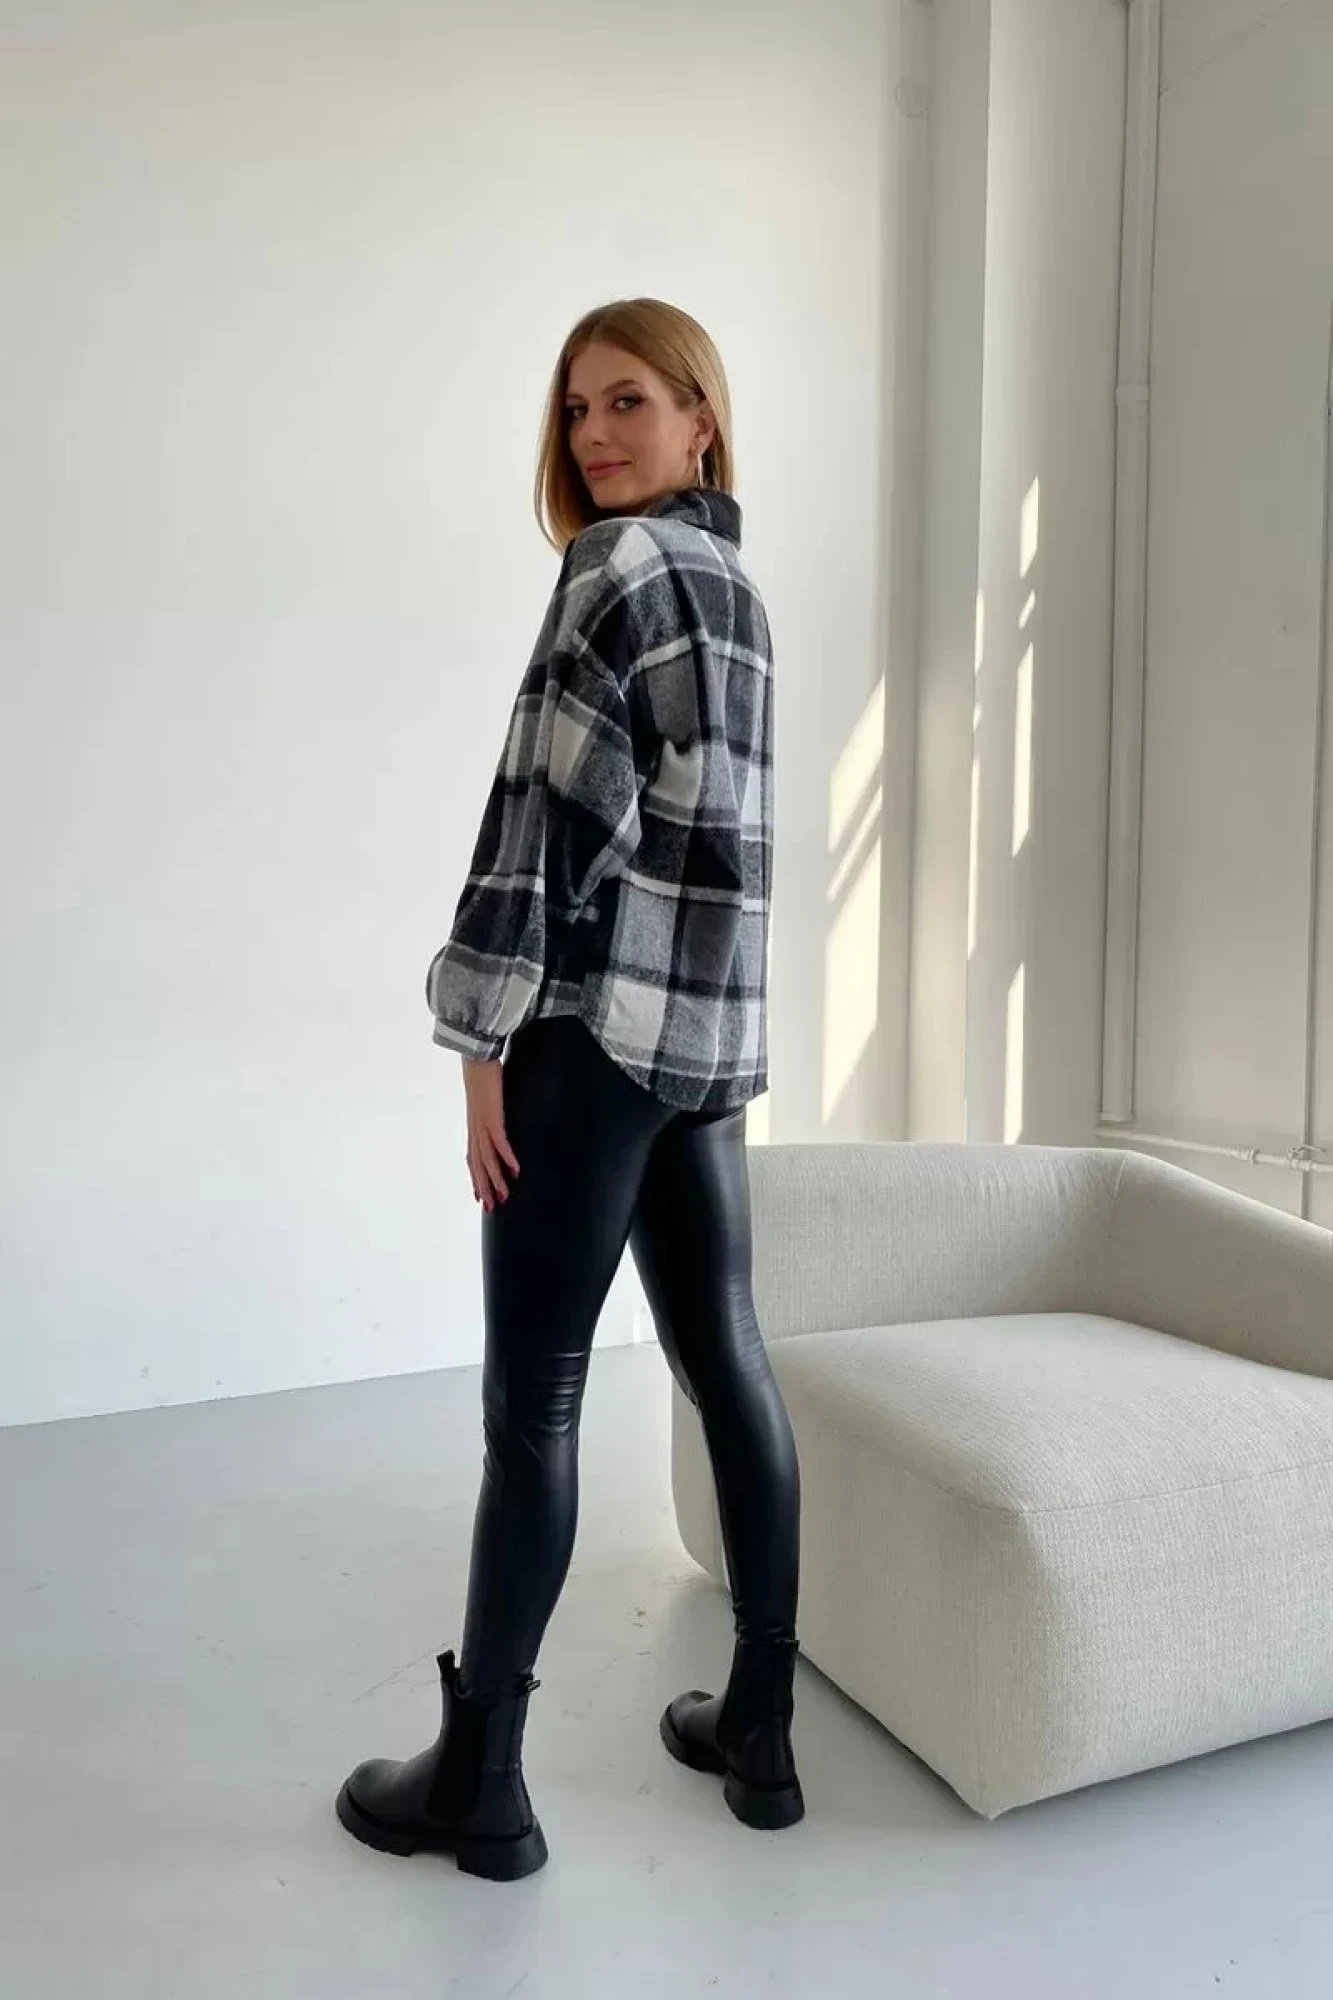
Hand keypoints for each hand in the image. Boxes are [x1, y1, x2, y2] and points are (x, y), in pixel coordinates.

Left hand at [463, 1057, 519, 1212]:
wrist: (475, 1055)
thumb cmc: (481, 1071)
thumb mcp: (486, 1095)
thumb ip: (491, 1107)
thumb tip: (499, 1110)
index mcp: (474, 1125)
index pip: (472, 1158)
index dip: (475, 1178)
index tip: (479, 1196)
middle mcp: (476, 1128)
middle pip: (478, 1164)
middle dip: (484, 1187)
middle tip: (491, 1207)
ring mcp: (482, 1123)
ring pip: (487, 1159)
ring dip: (496, 1180)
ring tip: (504, 1197)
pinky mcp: (491, 1116)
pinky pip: (499, 1142)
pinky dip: (507, 1157)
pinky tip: (516, 1170)